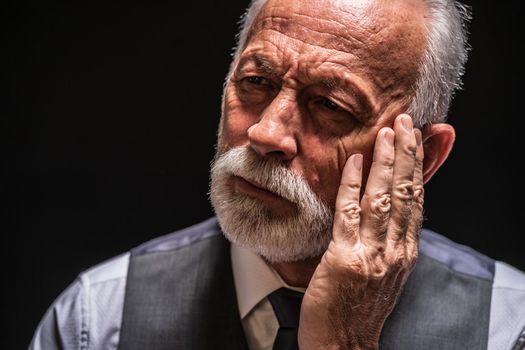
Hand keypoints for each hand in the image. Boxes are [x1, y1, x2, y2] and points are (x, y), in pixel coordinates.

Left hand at [298, 114, 423, 349]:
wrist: (343, 345)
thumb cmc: (358, 309)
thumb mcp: (384, 274)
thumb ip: (389, 243)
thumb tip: (391, 213)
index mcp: (404, 252)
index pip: (417, 201)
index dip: (418, 167)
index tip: (417, 140)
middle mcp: (394, 251)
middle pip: (406, 193)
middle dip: (407, 155)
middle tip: (407, 123)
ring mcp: (371, 254)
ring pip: (383, 198)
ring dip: (385, 162)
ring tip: (387, 133)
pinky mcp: (345, 258)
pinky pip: (348, 213)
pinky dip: (352, 185)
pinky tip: (354, 163)